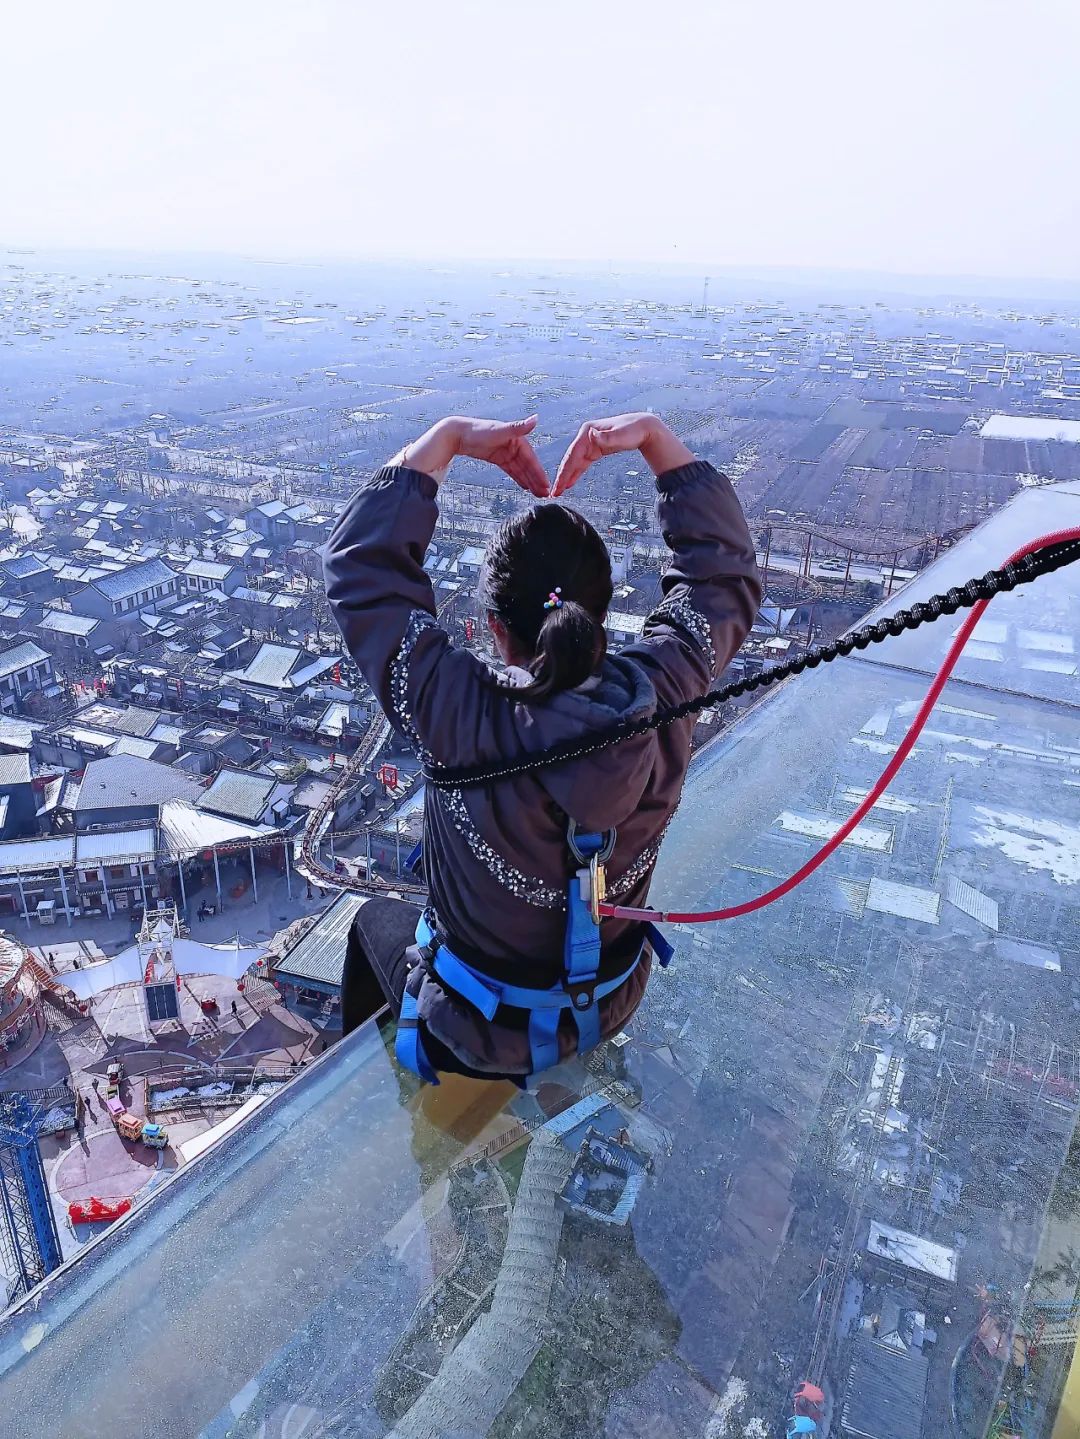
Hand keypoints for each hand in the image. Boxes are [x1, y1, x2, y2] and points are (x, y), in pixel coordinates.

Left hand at [395, 415, 547, 496]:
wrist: (457, 434)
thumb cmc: (478, 430)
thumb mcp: (499, 430)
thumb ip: (518, 427)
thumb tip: (535, 419)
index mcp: (517, 438)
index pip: (531, 458)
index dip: (539, 473)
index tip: (546, 485)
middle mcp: (514, 444)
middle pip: (528, 465)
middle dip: (537, 480)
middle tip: (545, 494)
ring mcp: (506, 451)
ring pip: (520, 469)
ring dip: (529, 481)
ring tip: (537, 494)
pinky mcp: (498, 457)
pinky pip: (511, 469)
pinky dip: (518, 477)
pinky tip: (525, 486)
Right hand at [552, 412, 692, 495]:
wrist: (644, 428)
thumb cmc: (635, 430)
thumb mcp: (621, 434)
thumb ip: (607, 437)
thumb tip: (592, 436)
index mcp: (588, 431)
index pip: (573, 454)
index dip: (565, 471)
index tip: (559, 484)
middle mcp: (586, 436)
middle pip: (570, 459)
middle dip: (562, 476)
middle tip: (554, 493)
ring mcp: (590, 443)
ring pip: (575, 463)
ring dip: (566, 477)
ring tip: (558, 491)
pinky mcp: (595, 450)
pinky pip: (582, 464)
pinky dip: (575, 474)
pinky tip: (569, 483)